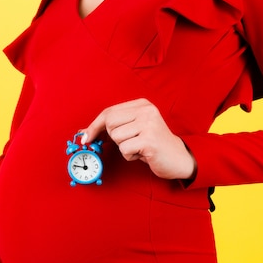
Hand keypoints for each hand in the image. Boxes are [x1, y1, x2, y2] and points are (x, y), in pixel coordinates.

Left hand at [80, 98, 195, 179]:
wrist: (179, 158)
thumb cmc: (151, 145)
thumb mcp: (132, 130)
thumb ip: (111, 128)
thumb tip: (83, 133)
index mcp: (141, 104)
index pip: (108, 112)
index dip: (94, 126)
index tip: (85, 138)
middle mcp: (146, 110)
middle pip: (109, 123)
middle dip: (114, 138)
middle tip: (130, 142)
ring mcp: (149, 124)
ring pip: (116, 137)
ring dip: (124, 148)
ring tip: (139, 147)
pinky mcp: (149, 139)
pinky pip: (124, 149)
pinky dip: (130, 156)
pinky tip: (143, 154)